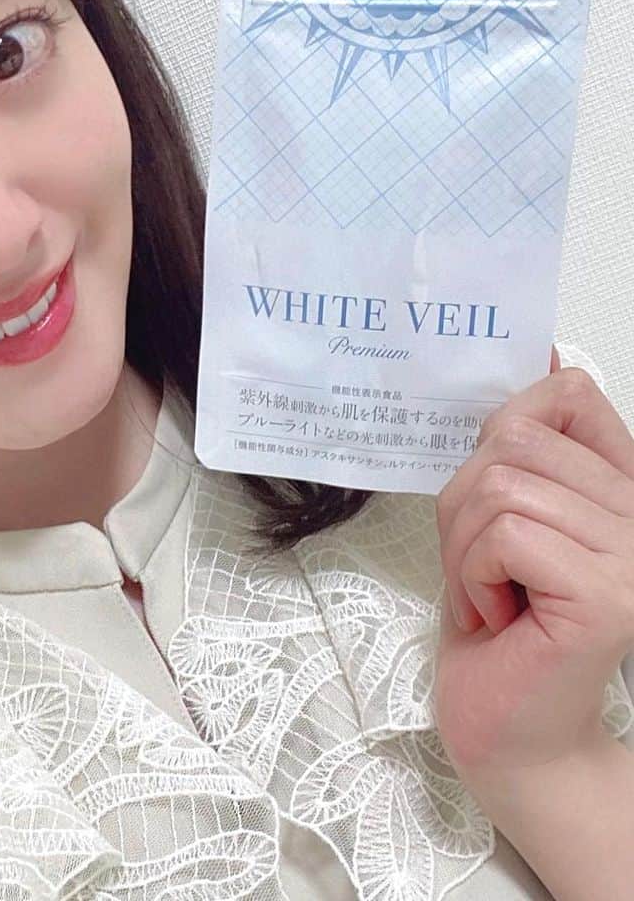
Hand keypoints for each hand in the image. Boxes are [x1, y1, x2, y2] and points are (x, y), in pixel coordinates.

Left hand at [433, 344, 633, 779]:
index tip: (490, 472)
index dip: (512, 423)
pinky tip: (497, 616)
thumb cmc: (497, 624)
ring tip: (488, 594)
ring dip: (464, 548)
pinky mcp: (608, 594)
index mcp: (620, 489)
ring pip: (501, 487)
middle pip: (515, 441)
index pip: (572, 395)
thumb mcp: (497, 518)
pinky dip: (472, 574)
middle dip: (464, 504)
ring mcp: (633, 554)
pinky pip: (505, 533)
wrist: (509, 728)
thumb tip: (544, 354)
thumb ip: (521, 449)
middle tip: (479, 564)